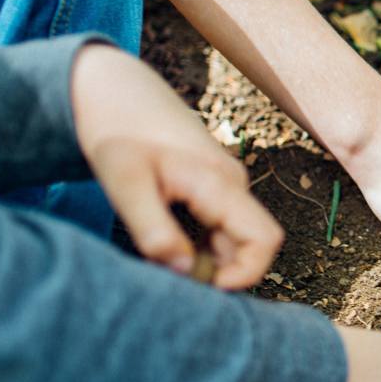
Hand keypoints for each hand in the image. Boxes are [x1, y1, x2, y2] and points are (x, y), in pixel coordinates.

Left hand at [70, 43, 281, 287]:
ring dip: (205, 259)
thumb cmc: (117, 133)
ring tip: (158, 255)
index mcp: (219, 184)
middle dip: (219, 271)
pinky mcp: (213, 188)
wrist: (115, 93)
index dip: (246, 273)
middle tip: (168, 275)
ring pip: (233, 239)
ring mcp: (225, 187)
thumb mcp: (124, 183)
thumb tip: (185, 272)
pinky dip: (197, 245)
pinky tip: (162, 238)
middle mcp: (233, 186)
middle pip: (251, 245)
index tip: (204, 288)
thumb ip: (154, 230)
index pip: (264, 239)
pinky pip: (219, 228)